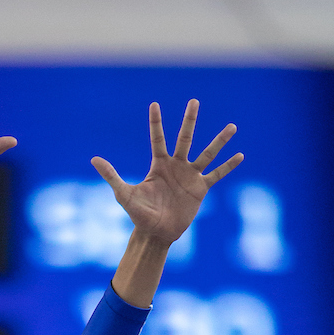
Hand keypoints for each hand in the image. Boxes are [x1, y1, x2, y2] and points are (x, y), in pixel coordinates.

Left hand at [91, 100, 242, 244]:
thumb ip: (111, 176)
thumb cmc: (139, 214)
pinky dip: (228, 166)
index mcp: (158, 165)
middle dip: (189, 121)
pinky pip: (217, 175)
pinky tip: (240, 155)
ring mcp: (190, 176)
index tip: (154, 104)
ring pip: (207, 153)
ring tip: (232, 126)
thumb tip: (93, 159)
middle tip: (194, 101)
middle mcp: (176, 166)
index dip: (156, 122)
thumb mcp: (124, 194)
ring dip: (219, 141)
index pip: (157, 139)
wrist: (156, 233)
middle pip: (185, 139)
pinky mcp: (201, 189)